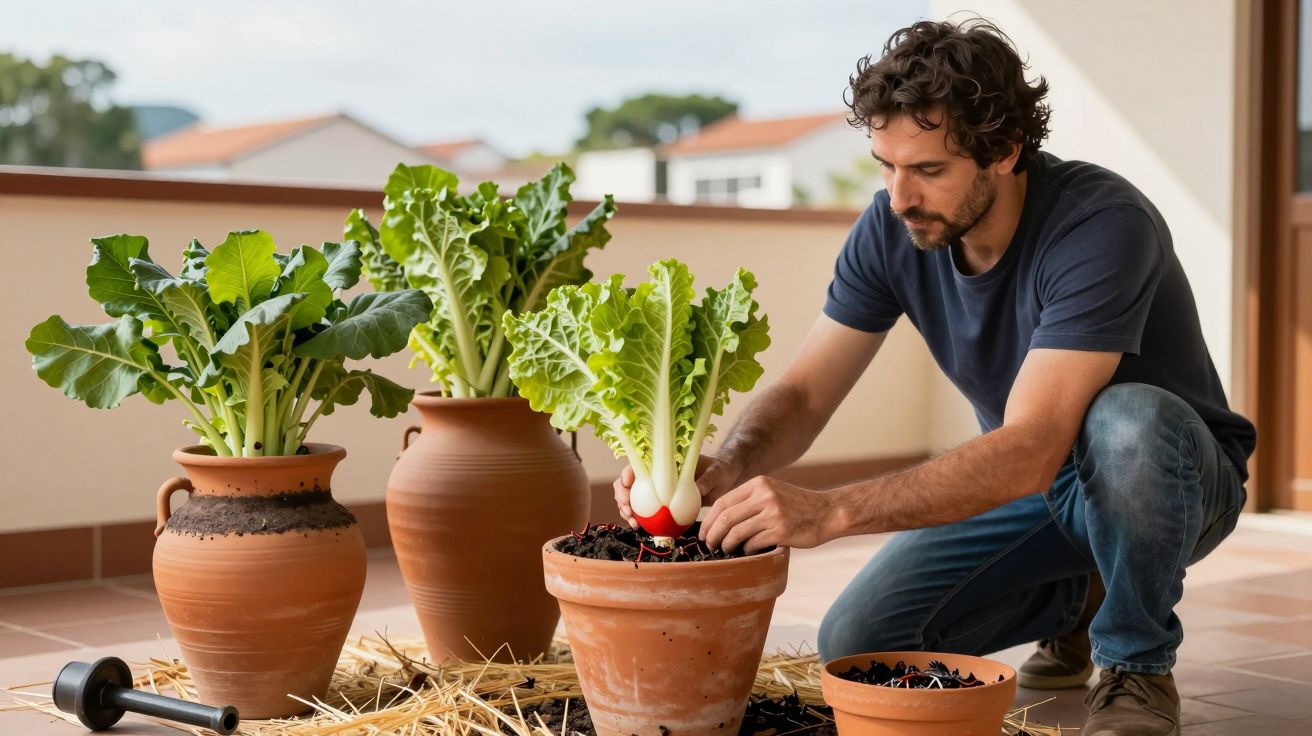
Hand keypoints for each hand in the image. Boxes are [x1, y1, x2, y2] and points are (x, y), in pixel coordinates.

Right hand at [613, 454, 741, 528]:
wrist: (722, 483)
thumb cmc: (718, 471)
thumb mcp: (716, 472)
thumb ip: (708, 478)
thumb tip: (700, 489)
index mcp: (663, 463)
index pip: (638, 465)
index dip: (628, 473)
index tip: (629, 483)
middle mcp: (655, 476)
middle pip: (627, 483)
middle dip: (622, 496)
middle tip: (628, 509)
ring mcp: (655, 492)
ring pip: (631, 500)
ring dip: (626, 511)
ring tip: (633, 523)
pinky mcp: (660, 507)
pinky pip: (644, 514)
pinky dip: (638, 521)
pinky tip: (640, 529)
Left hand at [700, 476, 840, 552]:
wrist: (828, 512)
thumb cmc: (797, 506)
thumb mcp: (773, 492)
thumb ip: (750, 500)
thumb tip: (720, 519)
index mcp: (759, 484)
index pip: (723, 501)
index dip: (709, 520)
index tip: (704, 532)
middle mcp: (765, 496)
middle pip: (726, 518)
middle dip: (713, 535)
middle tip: (709, 545)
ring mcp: (773, 513)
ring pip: (736, 532)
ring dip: (726, 544)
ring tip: (725, 550)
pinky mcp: (781, 531)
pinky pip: (753, 543)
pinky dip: (745, 550)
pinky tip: (747, 551)